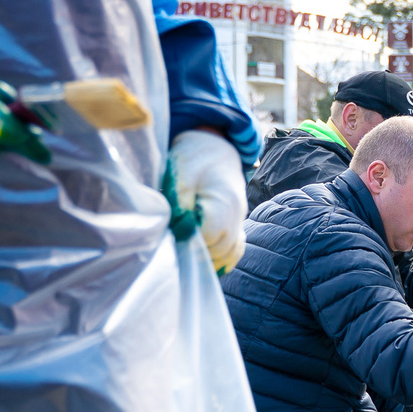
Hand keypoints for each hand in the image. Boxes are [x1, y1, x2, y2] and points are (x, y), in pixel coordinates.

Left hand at [167, 129, 247, 272]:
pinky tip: (204, 263)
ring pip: (229, 253)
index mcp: (224, 201)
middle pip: (220, 249)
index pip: (209, 235)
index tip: (174, 236)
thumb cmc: (195, 159)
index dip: (190, 240)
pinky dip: (222, 260)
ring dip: (209, 260)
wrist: (215, 148)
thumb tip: (179, 232)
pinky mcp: (235, 224)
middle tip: (175, 248)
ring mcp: (238, 220)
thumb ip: (180, 203)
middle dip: (197, 253)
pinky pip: (235, 249)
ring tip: (186, 257)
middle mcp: (236, 214)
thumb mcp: (181, 173)